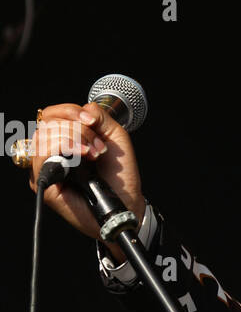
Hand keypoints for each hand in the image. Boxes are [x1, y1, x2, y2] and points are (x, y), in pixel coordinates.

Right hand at [26, 101, 146, 260]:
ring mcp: (45, 168)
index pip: (50, 115)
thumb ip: (99, 115)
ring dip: (75, 138)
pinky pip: (43, 155)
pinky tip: (83, 156)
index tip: (92, 122)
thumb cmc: (119, 174)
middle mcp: (49, 153)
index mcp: (61, 139)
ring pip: (44, 136)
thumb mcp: (114, 136)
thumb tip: (84, 109)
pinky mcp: (44, 184)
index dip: (69, 111)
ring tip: (94, 154)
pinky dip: (65, 148)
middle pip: (47, 123)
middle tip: (98, 147)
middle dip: (78, 129)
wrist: (126, 201)